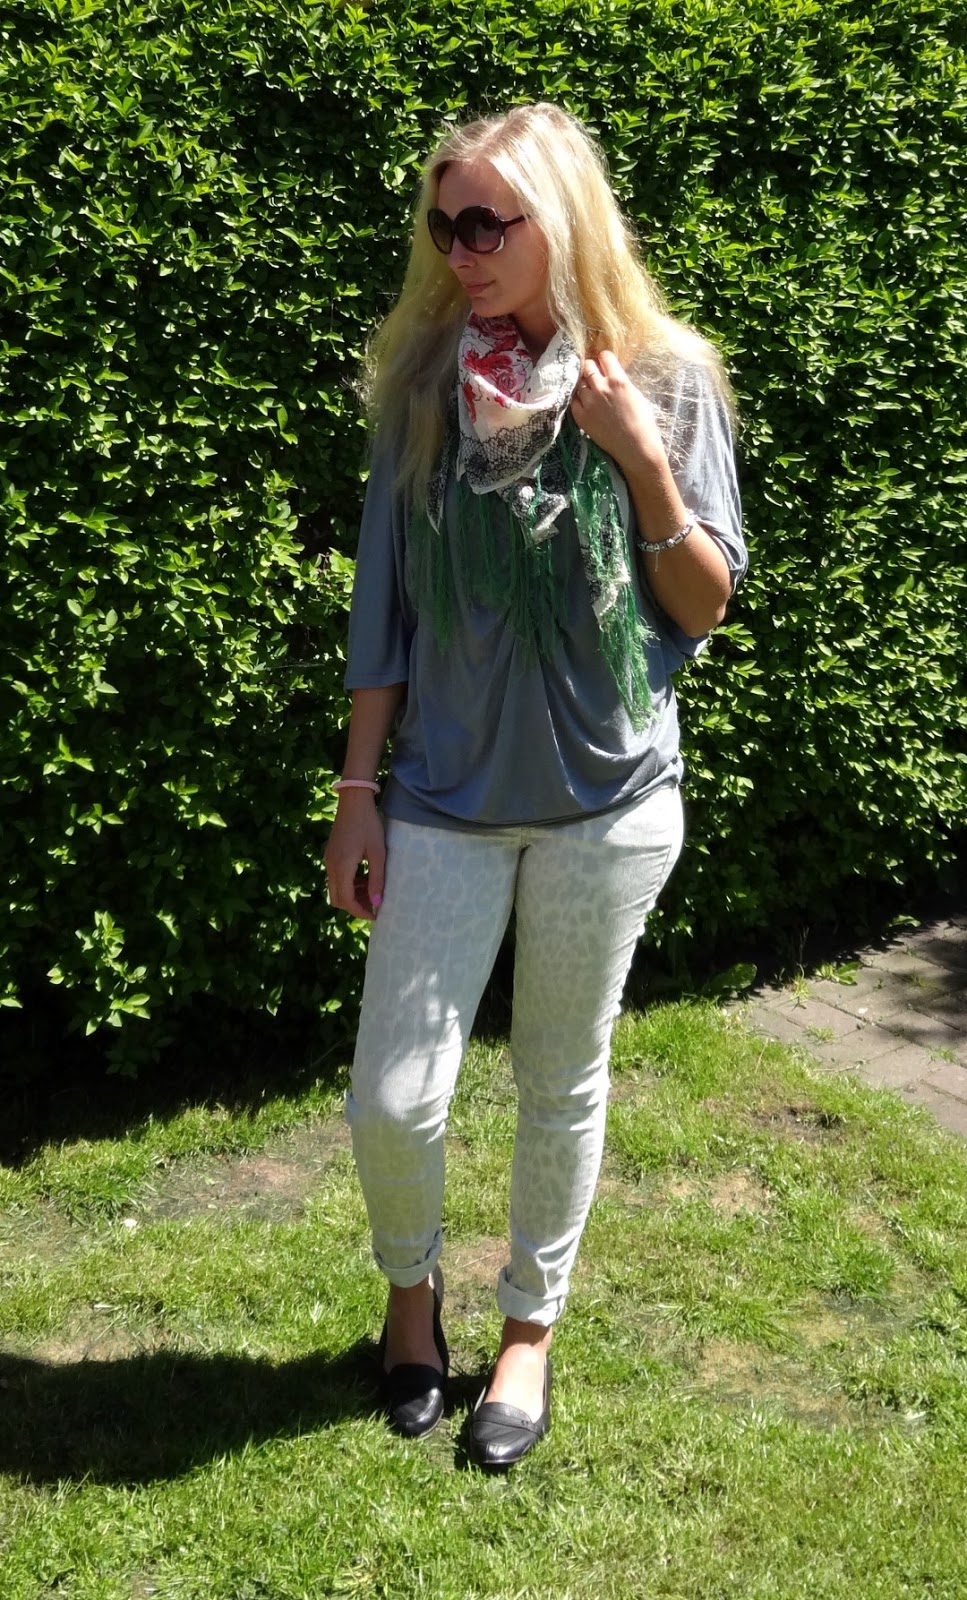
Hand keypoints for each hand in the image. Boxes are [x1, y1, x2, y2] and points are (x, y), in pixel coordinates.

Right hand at [324, 792, 385, 919]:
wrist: (354, 800)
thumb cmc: (369, 824)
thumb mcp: (378, 852)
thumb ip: (377, 879)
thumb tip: (376, 903)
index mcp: (342, 866)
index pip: (346, 900)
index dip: (360, 911)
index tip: (375, 915)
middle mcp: (331, 866)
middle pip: (337, 899)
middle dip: (354, 906)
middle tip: (373, 904)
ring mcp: (328, 860)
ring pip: (335, 889)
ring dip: (352, 895)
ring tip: (371, 890)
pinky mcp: (330, 854)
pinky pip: (336, 878)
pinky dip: (348, 884)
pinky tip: (364, 877)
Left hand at [569, 349, 665, 473]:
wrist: (635, 447)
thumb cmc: (643, 422)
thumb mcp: (635, 394)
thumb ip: (620, 382)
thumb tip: (610, 374)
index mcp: (618, 380)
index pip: (604, 356)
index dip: (604, 359)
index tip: (604, 364)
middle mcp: (601, 388)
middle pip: (587, 366)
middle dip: (591, 368)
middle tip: (594, 375)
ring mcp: (589, 402)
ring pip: (579, 382)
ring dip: (584, 384)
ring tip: (590, 391)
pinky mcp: (581, 416)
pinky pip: (573, 400)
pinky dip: (578, 399)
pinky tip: (585, 403)